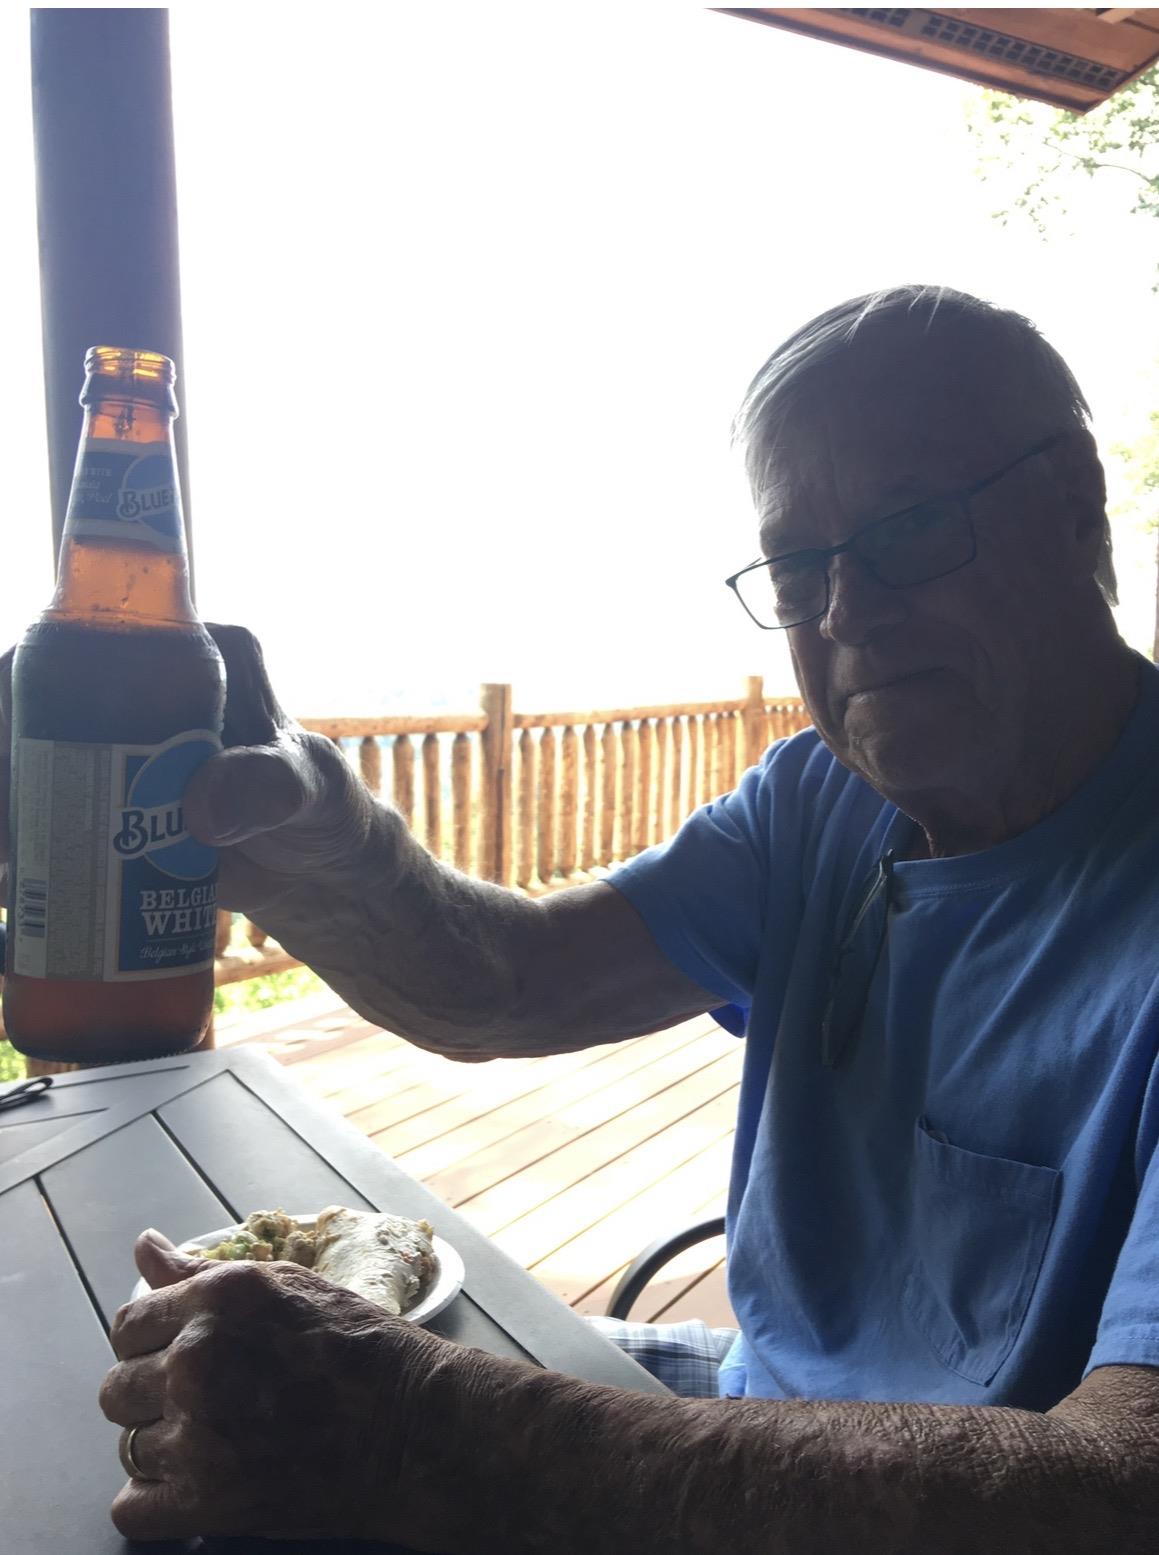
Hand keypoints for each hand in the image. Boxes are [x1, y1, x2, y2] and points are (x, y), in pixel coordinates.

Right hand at [0, 627, 379, 920]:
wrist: (323, 875)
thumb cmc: (325, 813)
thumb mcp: (307, 792)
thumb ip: (268, 787)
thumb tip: (200, 804)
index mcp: (202, 650)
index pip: (103, 635)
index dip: (39, 674)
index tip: (17, 742)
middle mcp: (156, 682)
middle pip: (52, 696)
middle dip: (15, 750)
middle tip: (13, 813)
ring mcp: (130, 738)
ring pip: (43, 748)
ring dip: (17, 794)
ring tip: (13, 861)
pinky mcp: (117, 792)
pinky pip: (57, 799)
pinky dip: (27, 829)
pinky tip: (17, 873)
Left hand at [99, 1228, 469, 1546]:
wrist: (412, 1426)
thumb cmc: (358, 1347)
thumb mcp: (284, 1285)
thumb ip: (201, 1273)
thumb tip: (144, 1245)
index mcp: (215, 1301)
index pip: (127, 1324)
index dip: (150, 1342)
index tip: (179, 1356)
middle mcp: (196, 1361)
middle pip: (117, 1389)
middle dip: (150, 1395)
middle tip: (206, 1402)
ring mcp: (197, 1434)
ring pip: (127, 1448)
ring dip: (163, 1448)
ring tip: (217, 1439)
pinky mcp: (207, 1501)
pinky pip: (131, 1509)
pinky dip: (158, 1503)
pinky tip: (200, 1483)